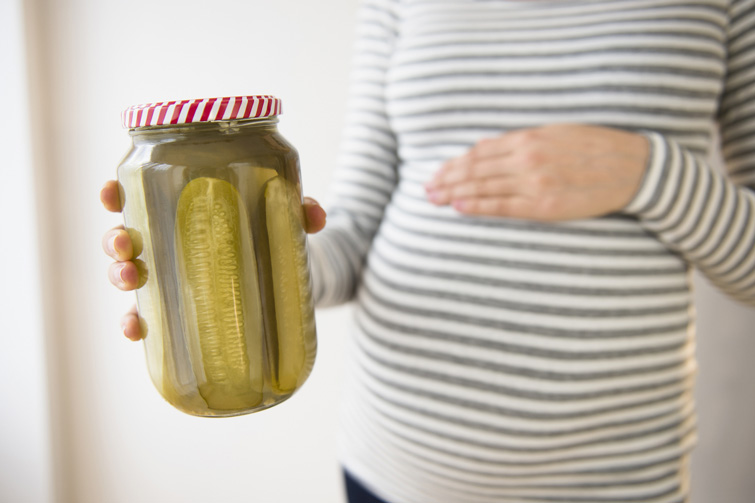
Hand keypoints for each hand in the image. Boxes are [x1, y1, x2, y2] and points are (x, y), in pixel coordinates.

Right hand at [100, 179, 326, 340]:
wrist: (292, 277)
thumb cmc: (277, 237)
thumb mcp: (288, 220)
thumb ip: (299, 211)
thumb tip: (314, 214)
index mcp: (183, 210)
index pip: (141, 195)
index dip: (116, 193)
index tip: (109, 194)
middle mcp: (169, 243)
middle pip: (127, 237)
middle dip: (115, 241)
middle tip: (126, 246)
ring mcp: (172, 279)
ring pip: (131, 276)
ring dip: (119, 277)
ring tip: (130, 280)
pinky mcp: (180, 312)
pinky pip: (149, 319)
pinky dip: (135, 324)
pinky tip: (135, 330)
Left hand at [425, 124, 648, 220]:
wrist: (633, 168)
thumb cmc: (595, 148)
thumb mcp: (555, 134)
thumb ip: (519, 141)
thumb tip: (484, 146)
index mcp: (529, 139)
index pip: (479, 152)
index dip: (455, 164)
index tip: (438, 172)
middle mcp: (527, 159)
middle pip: (475, 170)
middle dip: (447, 179)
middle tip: (426, 189)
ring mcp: (534, 183)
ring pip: (483, 188)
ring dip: (454, 193)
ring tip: (434, 199)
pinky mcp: (545, 206)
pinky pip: (503, 207)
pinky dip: (478, 206)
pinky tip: (458, 208)